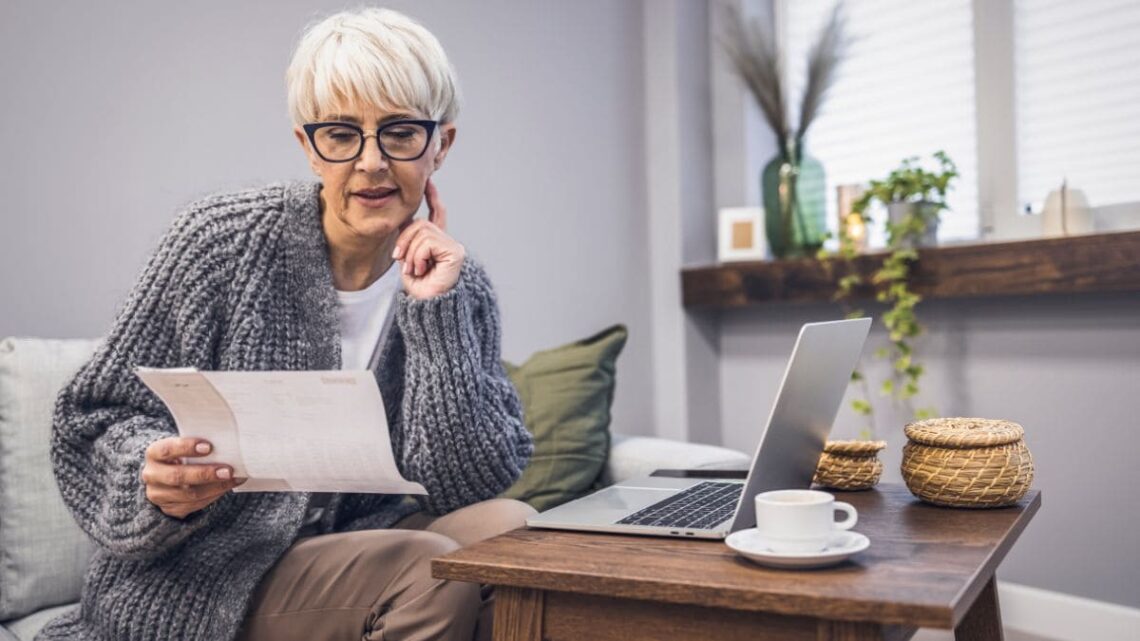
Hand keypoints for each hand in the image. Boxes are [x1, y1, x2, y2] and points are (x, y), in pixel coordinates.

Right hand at [141, 437, 243, 518]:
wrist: (166, 479)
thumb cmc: (181, 456)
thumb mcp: (182, 448)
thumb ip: (197, 447)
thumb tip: (225, 446)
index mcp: (154, 454)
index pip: (167, 450)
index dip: (186, 447)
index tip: (209, 446)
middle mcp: (152, 475)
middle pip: (177, 476)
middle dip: (205, 474)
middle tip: (228, 470)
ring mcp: (158, 495)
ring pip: (188, 495)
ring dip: (215, 487)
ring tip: (233, 479)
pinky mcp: (169, 509)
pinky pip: (194, 505)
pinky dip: (213, 496)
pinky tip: (226, 487)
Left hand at [393, 178, 465, 298]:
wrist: (427, 308)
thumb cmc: (419, 289)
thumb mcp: (408, 258)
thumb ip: (409, 239)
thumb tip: (405, 218)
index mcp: (437, 242)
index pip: (437, 214)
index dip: (433, 198)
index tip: (429, 182)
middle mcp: (448, 242)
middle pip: (420, 223)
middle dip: (404, 240)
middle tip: (401, 260)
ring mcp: (453, 246)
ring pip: (422, 232)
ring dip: (410, 253)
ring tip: (414, 270)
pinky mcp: (455, 252)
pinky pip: (427, 242)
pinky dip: (418, 256)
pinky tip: (423, 269)